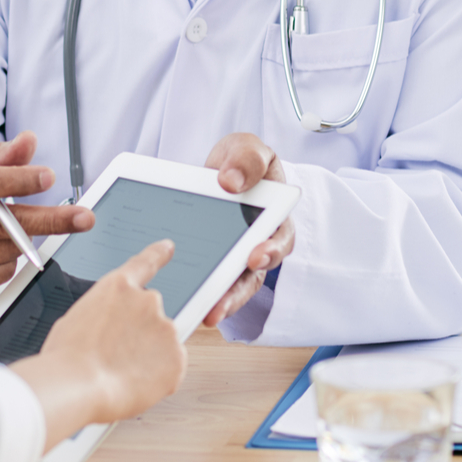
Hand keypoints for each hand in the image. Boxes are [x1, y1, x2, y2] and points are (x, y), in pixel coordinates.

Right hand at [0, 132, 93, 299]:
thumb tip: (30, 143)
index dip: (18, 181)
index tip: (48, 177)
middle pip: (2, 224)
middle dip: (49, 220)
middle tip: (84, 218)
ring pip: (7, 249)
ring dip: (24, 236)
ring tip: (10, 224)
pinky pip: (2, 272)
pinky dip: (10, 258)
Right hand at [9, 240, 187, 450]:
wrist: (75, 386)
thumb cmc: (66, 358)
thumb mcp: (77, 319)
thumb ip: (104, 315)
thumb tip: (110, 330)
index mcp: (119, 287)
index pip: (145, 263)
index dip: (158, 254)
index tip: (168, 247)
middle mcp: (148, 300)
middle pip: (151, 317)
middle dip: (140, 335)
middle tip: (116, 357)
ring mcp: (166, 328)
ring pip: (162, 345)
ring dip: (148, 357)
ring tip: (118, 373)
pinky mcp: (177, 357)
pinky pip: (171, 368)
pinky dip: (158, 378)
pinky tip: (133, 383)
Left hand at [200, 133, 295, 326]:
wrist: (218, 170)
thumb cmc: (239, 161)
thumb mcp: (246, 147)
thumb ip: (247, 157)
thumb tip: (231, 180)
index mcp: (274, 216)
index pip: (279, 239)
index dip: (270, 250)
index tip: (256, 256)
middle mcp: (258, 243)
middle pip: (253, 274)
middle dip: (238, 291)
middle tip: (222, 302)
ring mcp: (234, 257)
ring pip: (231, 288)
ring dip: (219, 303)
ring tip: (203, 314)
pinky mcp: (211, 264)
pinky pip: (207, 283)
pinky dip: (198, 294)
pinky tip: (182, 301)